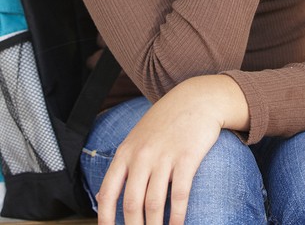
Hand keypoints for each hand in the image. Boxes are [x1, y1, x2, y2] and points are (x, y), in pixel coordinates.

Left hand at [96, 76, 248, 224]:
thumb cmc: (166, 121)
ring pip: (154, 204)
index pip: (108, 192)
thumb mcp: (137, 137)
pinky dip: (178, 217)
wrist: (196, 98)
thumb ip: (122, 166)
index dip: (105, 219)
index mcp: (126, 152)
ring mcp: (165, 156)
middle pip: (132, 204)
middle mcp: (142, 155)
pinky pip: (180, 195)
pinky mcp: (187, 157)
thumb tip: (102, 198)